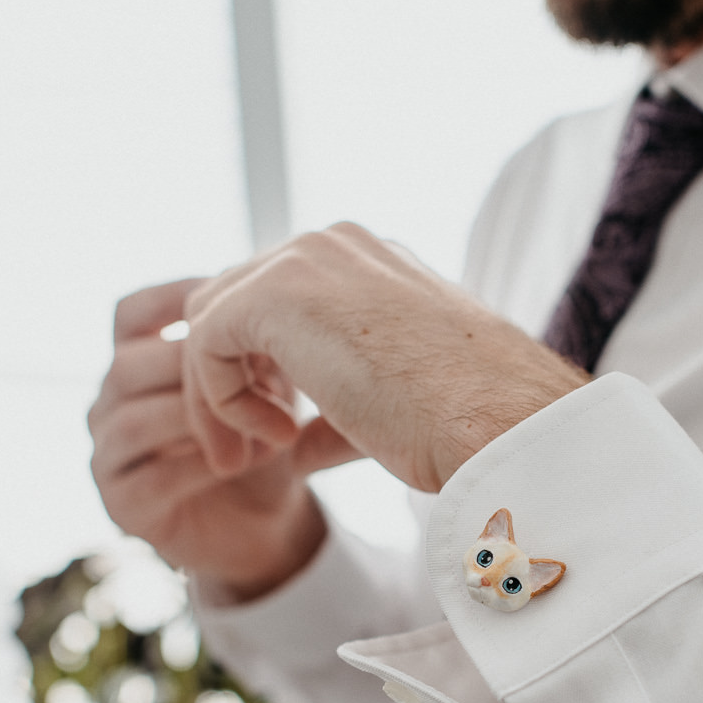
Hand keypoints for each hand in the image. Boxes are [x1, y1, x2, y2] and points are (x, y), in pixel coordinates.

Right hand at [89, 278, 354, 598]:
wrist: (269, 526)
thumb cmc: (265, 442)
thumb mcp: (268, 381)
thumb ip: (256, 341)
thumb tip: (272, 292)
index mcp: (136, 362)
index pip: (130, 313)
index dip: (173, 300)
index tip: (230, 299)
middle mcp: (109, 403)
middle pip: (128, 363)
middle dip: (197, 369)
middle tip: (264, 381)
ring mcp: (107, 455)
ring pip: (134, 418)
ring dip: (202, 420)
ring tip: (266, 431)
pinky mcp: (122, 506)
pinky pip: (151, 473)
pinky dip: (203, 465)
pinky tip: (249, 464)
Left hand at [179, 224, 587, 493]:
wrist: (497, 419)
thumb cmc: (465, 421)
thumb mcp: (386, 407)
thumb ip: (331, 414)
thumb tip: (296, 449)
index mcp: (365, 263)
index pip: (272, 303)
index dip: (259, 373)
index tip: (279, 438)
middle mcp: (333, 247)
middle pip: (230, 302)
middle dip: (227, 382)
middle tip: (245, 454)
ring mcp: (306, 259)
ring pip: (209, 319)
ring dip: (217, 397)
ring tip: (253, 455)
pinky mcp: (279, 292)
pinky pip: (205, 343)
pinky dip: (221, 400)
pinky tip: (277, 437)